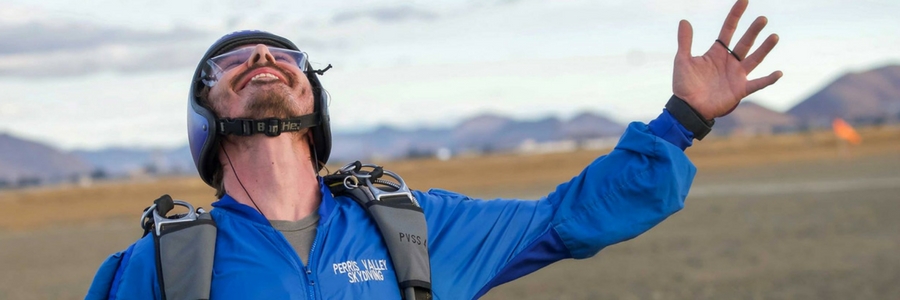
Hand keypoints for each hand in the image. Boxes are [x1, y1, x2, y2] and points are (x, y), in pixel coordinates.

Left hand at [672, 0, 781, 119]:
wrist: (687, 108)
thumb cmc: (684, 85)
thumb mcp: (682, 60)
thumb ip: (685, 42)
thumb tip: (684, 20)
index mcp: (716, 53)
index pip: (728, 30)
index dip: (735, 15)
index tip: (744, 0)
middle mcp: (729, 62)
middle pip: (745, 42)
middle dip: (753, 30)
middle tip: (762, 18)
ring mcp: (737, 75)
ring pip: (754, 59)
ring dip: (764, 48)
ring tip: (774, 36)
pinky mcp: (740, 90)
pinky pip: (757, 84)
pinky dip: (768, 80)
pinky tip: (778, 73)